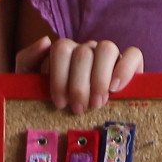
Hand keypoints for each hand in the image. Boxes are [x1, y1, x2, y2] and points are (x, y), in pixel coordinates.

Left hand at [21, 36, 142, 114]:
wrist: (74, 121)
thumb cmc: (54, 103)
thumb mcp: (31, 83)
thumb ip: (27, 60)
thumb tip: (46, 40)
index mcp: (65, 51)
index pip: (62, 48)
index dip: (60, 76)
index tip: (60, 103)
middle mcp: (88, 49)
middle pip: (84, 53)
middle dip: (79, 85)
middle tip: (78, 109)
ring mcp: (110, 55)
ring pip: (107, 48)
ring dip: (100, 79)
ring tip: (96, 104)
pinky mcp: (131, 64)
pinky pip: (133, 54)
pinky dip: (125, 70)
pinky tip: (116, 89)